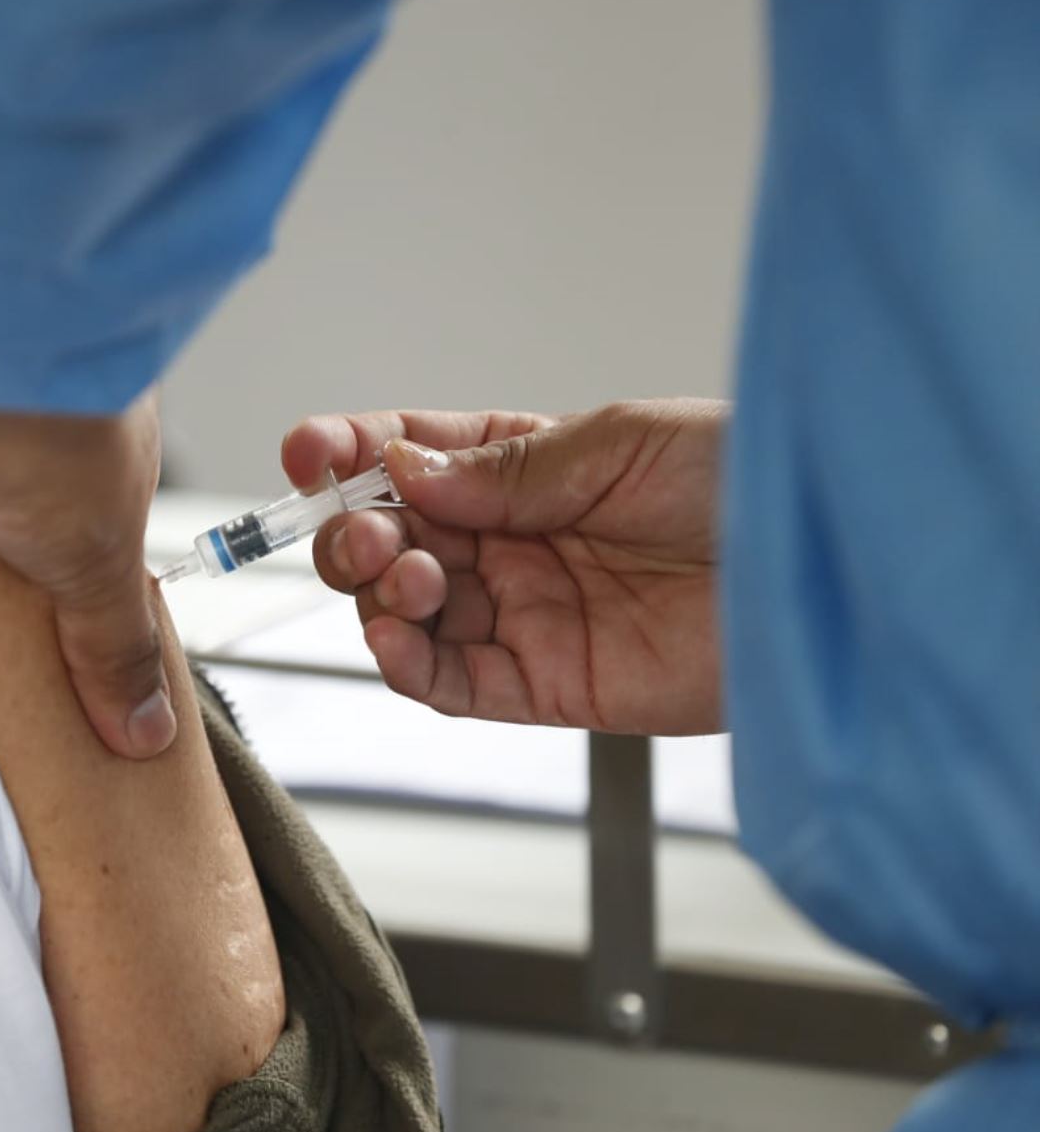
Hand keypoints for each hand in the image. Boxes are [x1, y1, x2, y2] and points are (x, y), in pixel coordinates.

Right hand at [281, 400, 727, 734]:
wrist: (825, 575)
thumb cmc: (746, 484)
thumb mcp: (620, 445)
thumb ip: (508, 470)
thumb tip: (404, 470)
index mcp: (524, 468)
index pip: (410, 458)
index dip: (348, 453)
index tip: (305, 454)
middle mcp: (511, 542)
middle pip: (393, 539)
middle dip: (357, 532)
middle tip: (368, 534)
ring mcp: (523, 615)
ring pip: (408, 612)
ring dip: (379, 594)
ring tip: (404, 580)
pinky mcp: (545, 686)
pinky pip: (451, 684)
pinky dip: (407, 665)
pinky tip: (395, 637)